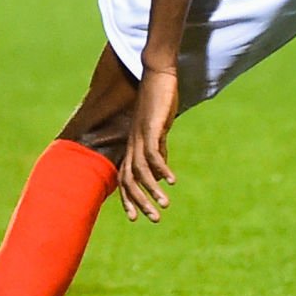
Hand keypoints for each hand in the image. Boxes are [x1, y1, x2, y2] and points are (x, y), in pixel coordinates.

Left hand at [119, 67, 179, 221]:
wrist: (156, 75)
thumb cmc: (158, 102)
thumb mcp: (159, 131)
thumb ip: (159, 150)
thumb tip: (161, 173)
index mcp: (132, 146)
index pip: (124, 178)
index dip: (127, 199)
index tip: (135, 218)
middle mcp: (132, 144)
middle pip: (128, 179)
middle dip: (138, 202)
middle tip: (153, 220)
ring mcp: (140, 136)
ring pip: (140, 170)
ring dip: (152, 190)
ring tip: (165, 205)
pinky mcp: (151, 127)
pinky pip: (153, 153)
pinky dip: (161, 169)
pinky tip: (171, 180)